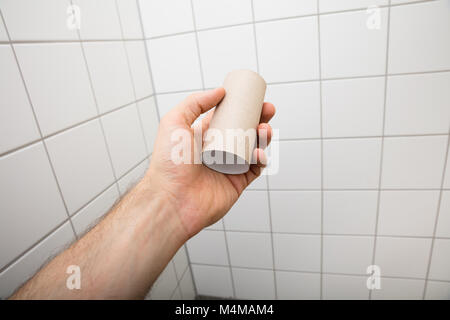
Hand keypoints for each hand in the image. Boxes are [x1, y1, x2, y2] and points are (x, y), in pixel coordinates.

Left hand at [144, 88, 274, 238]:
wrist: (172, 199)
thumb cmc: (169, 163)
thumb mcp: (174, 122)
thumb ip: (195, 102)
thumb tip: (219, 91)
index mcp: (203, 136)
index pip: (228, 117)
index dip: (243, 107)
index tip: (255, 97)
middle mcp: (217, 150)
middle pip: (244, 131)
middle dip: (259, 119)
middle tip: (268, 109)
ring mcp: (228, 167)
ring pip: (253, 148)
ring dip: (264, 137)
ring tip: (265, 130)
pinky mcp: (237, 183)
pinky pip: (255, 169)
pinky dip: (261, 159)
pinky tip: (260, 153)